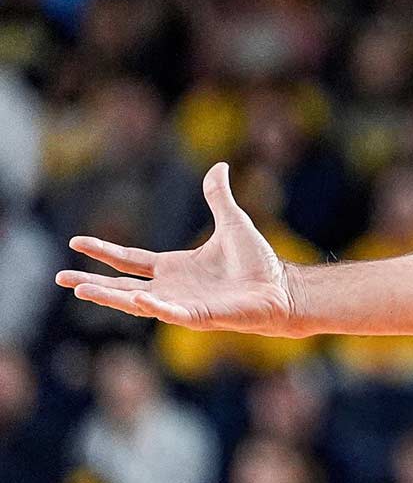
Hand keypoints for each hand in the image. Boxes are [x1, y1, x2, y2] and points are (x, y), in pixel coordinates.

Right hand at [56, 163, 302, 336]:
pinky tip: (138, 300)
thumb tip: (218, 165)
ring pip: (136, 303)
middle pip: (122, 286)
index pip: (130, 260)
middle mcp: (172, 288)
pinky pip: (172, 314)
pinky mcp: (199, 317)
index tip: (75, 241)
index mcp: (175, 267)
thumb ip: (219, 197)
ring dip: (110, 297)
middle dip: (91, 282)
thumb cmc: (257, 262)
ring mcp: (182, 304)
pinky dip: (156, 308)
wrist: (282, 289)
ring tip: (81, 289)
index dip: (103, 251)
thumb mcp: (233, 223)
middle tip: (61, 277)